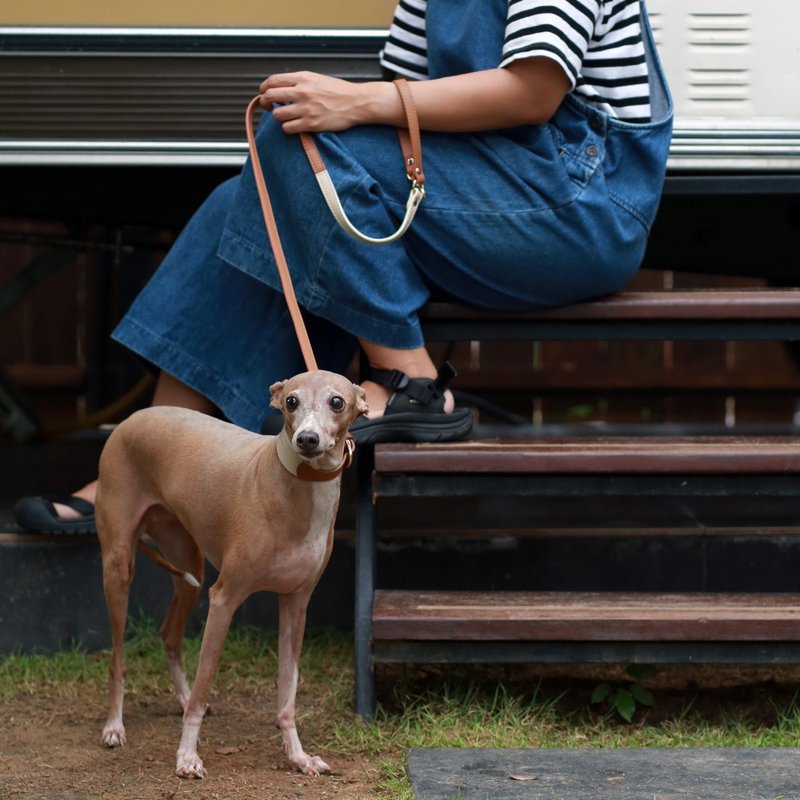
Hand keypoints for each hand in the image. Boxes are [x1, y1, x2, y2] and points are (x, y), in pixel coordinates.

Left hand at [259, 71, 377, 132]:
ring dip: (278, 116)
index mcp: (303, 78)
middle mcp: (302, 92)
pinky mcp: (311, 124)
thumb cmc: (339, 91)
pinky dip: (287, 127)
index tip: (263, 93)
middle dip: (265, 102)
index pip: (273, 81)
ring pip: (277, 114)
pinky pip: (288, 128)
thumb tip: (282, 89)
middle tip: (266, 106)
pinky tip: (293, 125)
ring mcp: (305, 109)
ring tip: (285, 116)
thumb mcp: (317, 79)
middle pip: (270, 96)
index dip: (264, 88)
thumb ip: (300, 82)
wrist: (356, 102)